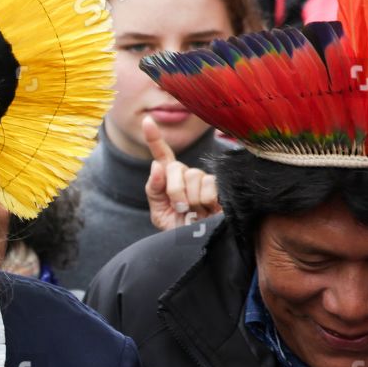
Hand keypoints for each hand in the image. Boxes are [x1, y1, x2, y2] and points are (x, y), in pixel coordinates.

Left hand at [144, 115, 220, 231]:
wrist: (198, 245)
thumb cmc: (179, 229)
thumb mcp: (159, 212)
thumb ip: (154, 189)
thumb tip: (156, 166)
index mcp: (169, 178)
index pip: (162, 154)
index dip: (154, 137)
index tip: (146, 121)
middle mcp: (188, 174)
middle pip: (175, 168)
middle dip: (174, 192)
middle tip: (180, 209)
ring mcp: (205, 179)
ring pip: (193, 177)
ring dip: (191, 201)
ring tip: (195, 213)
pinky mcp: (221, 187)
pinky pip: (209, 186)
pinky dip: (205, 202)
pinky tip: (209, 211)